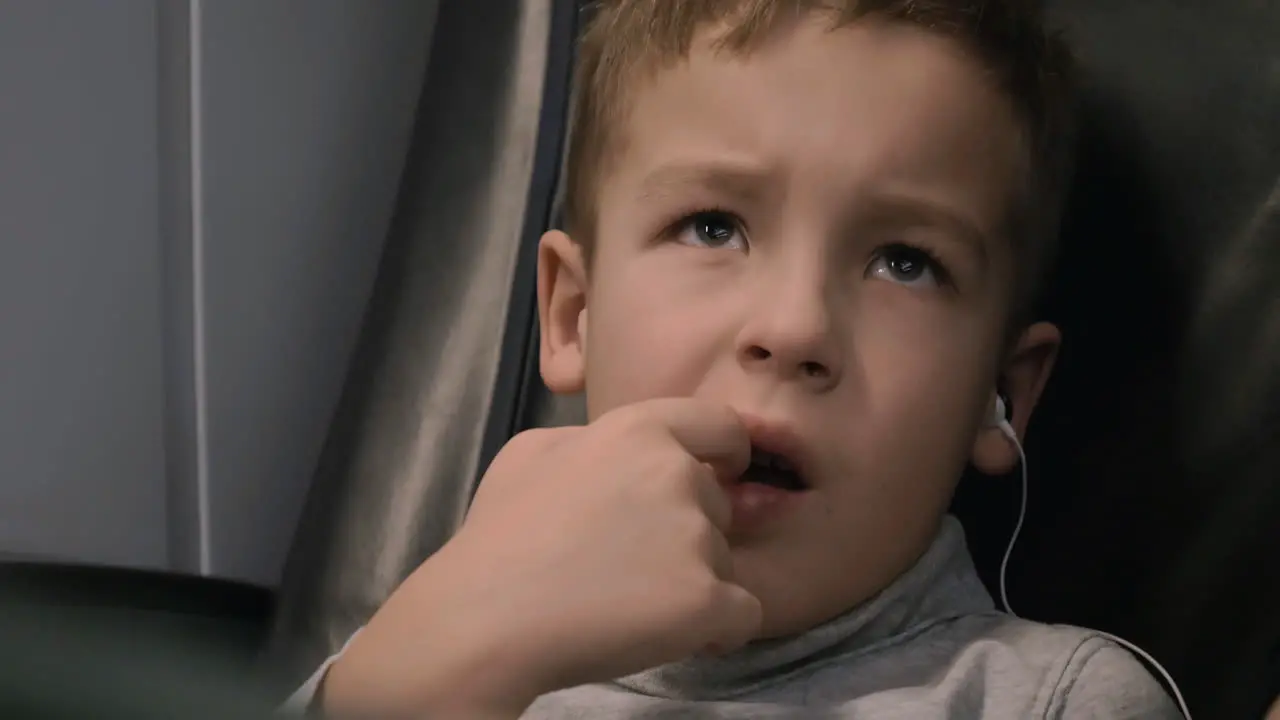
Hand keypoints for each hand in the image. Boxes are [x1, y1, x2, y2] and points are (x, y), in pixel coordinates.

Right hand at [322, 398, 760, 718]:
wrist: (486, 618)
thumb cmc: (500, 536)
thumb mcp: (531, 452)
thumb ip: (590, 441)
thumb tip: (622, 455)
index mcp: (637, 431)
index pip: (721, 425)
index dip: (727, 453)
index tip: (722, 474)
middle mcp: (677, 474)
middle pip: (717, 504)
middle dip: (690, 532)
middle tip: (631, 564)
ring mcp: (695, 537)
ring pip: (723, 560)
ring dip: (693, 581)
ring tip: (630, 603)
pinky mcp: (704, 599)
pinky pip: (741, 613)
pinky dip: (716, 629)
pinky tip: (670, 635)